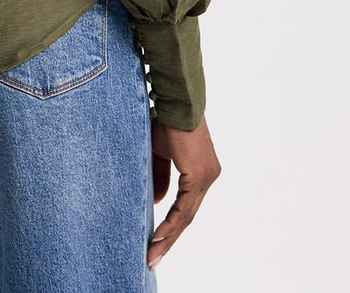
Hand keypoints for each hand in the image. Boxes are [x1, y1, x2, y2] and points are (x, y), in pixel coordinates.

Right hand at [147, 114, 221, 270]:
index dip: (172, 224)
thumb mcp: (159, 152)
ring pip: (186, 216)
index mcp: (201, 170)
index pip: (186, 204)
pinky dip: (170, 223)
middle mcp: (208, 176)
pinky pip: (183, 207)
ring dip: (168, 237)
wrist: (176, 102)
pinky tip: (158, 236)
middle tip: (153, 258)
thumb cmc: (167, 120)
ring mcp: (205, 177)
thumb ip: (160, 176)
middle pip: (188, 216)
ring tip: (152, 254)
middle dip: (169, 239)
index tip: (156, 240)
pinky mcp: (198, 176)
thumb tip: (158, 202)